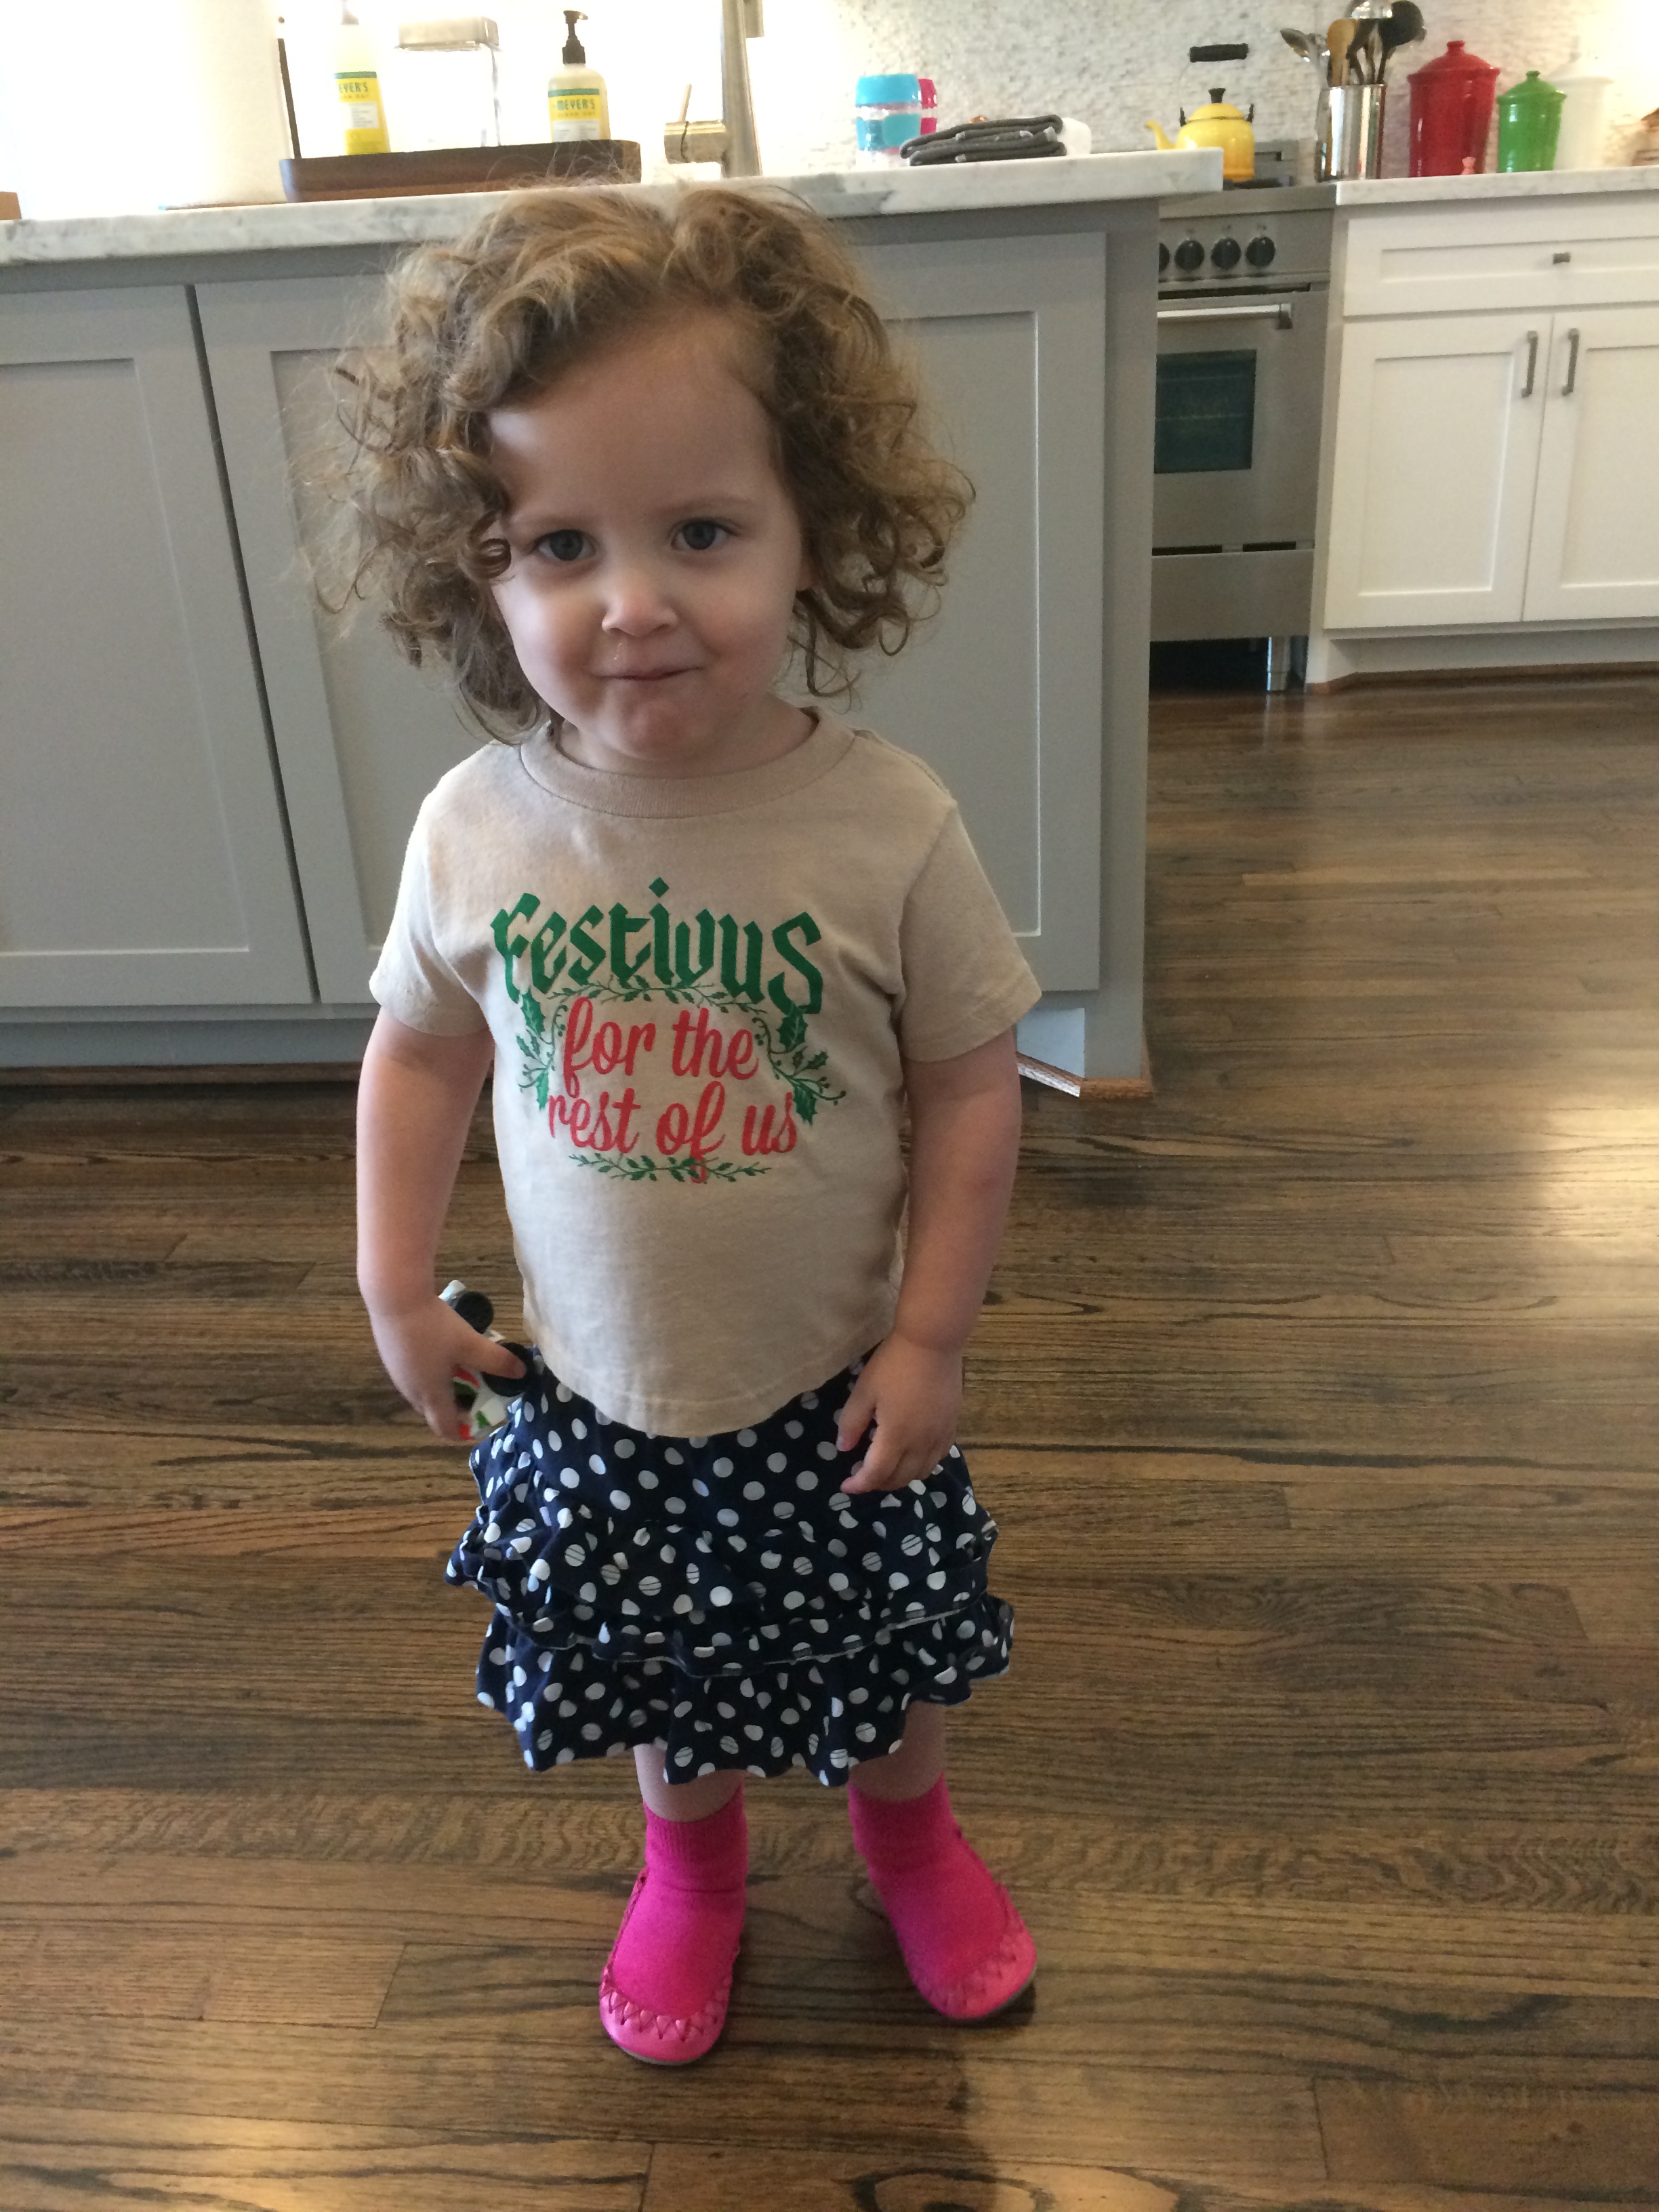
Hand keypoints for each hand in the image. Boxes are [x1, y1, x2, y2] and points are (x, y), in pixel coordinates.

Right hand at [366, 1293, 525, 1443]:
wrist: (394, 1298)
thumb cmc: (433, 1327)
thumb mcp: (470, 1343)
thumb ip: (497, 1360)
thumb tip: (521, 1373)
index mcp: (430, 1395)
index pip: (444, 1428)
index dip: (463, 1431)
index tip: (482, 1421)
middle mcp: (410, 1391)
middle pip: (434, 1411)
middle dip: (458, 1407)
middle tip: (480, 1390)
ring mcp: (397, 1374)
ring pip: (424, 1392)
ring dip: (444, 1388)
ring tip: (464, 1368)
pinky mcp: (391, 1357)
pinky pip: (415, 1376)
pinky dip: (431, 1373)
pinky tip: (442, 1350)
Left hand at [834, 1334, 962, 1494]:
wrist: (933, 1343)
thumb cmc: (893, 1364)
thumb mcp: (865, 1391)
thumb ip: (852, 1423)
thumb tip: (844, 1448)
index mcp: (896, 1436)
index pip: (876, 1474)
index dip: (859, 1484)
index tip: (846, 1485)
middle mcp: (920, 1444)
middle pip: (900, 1478)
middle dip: (878, 1484)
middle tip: (863, 1476)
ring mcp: (939, 1436)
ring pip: (921, 1472)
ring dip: (901, 1478)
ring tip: (886, 1469)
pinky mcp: (952, 1426)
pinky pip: (937, 1458)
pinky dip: (921, 1466)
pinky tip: (912, 1456)